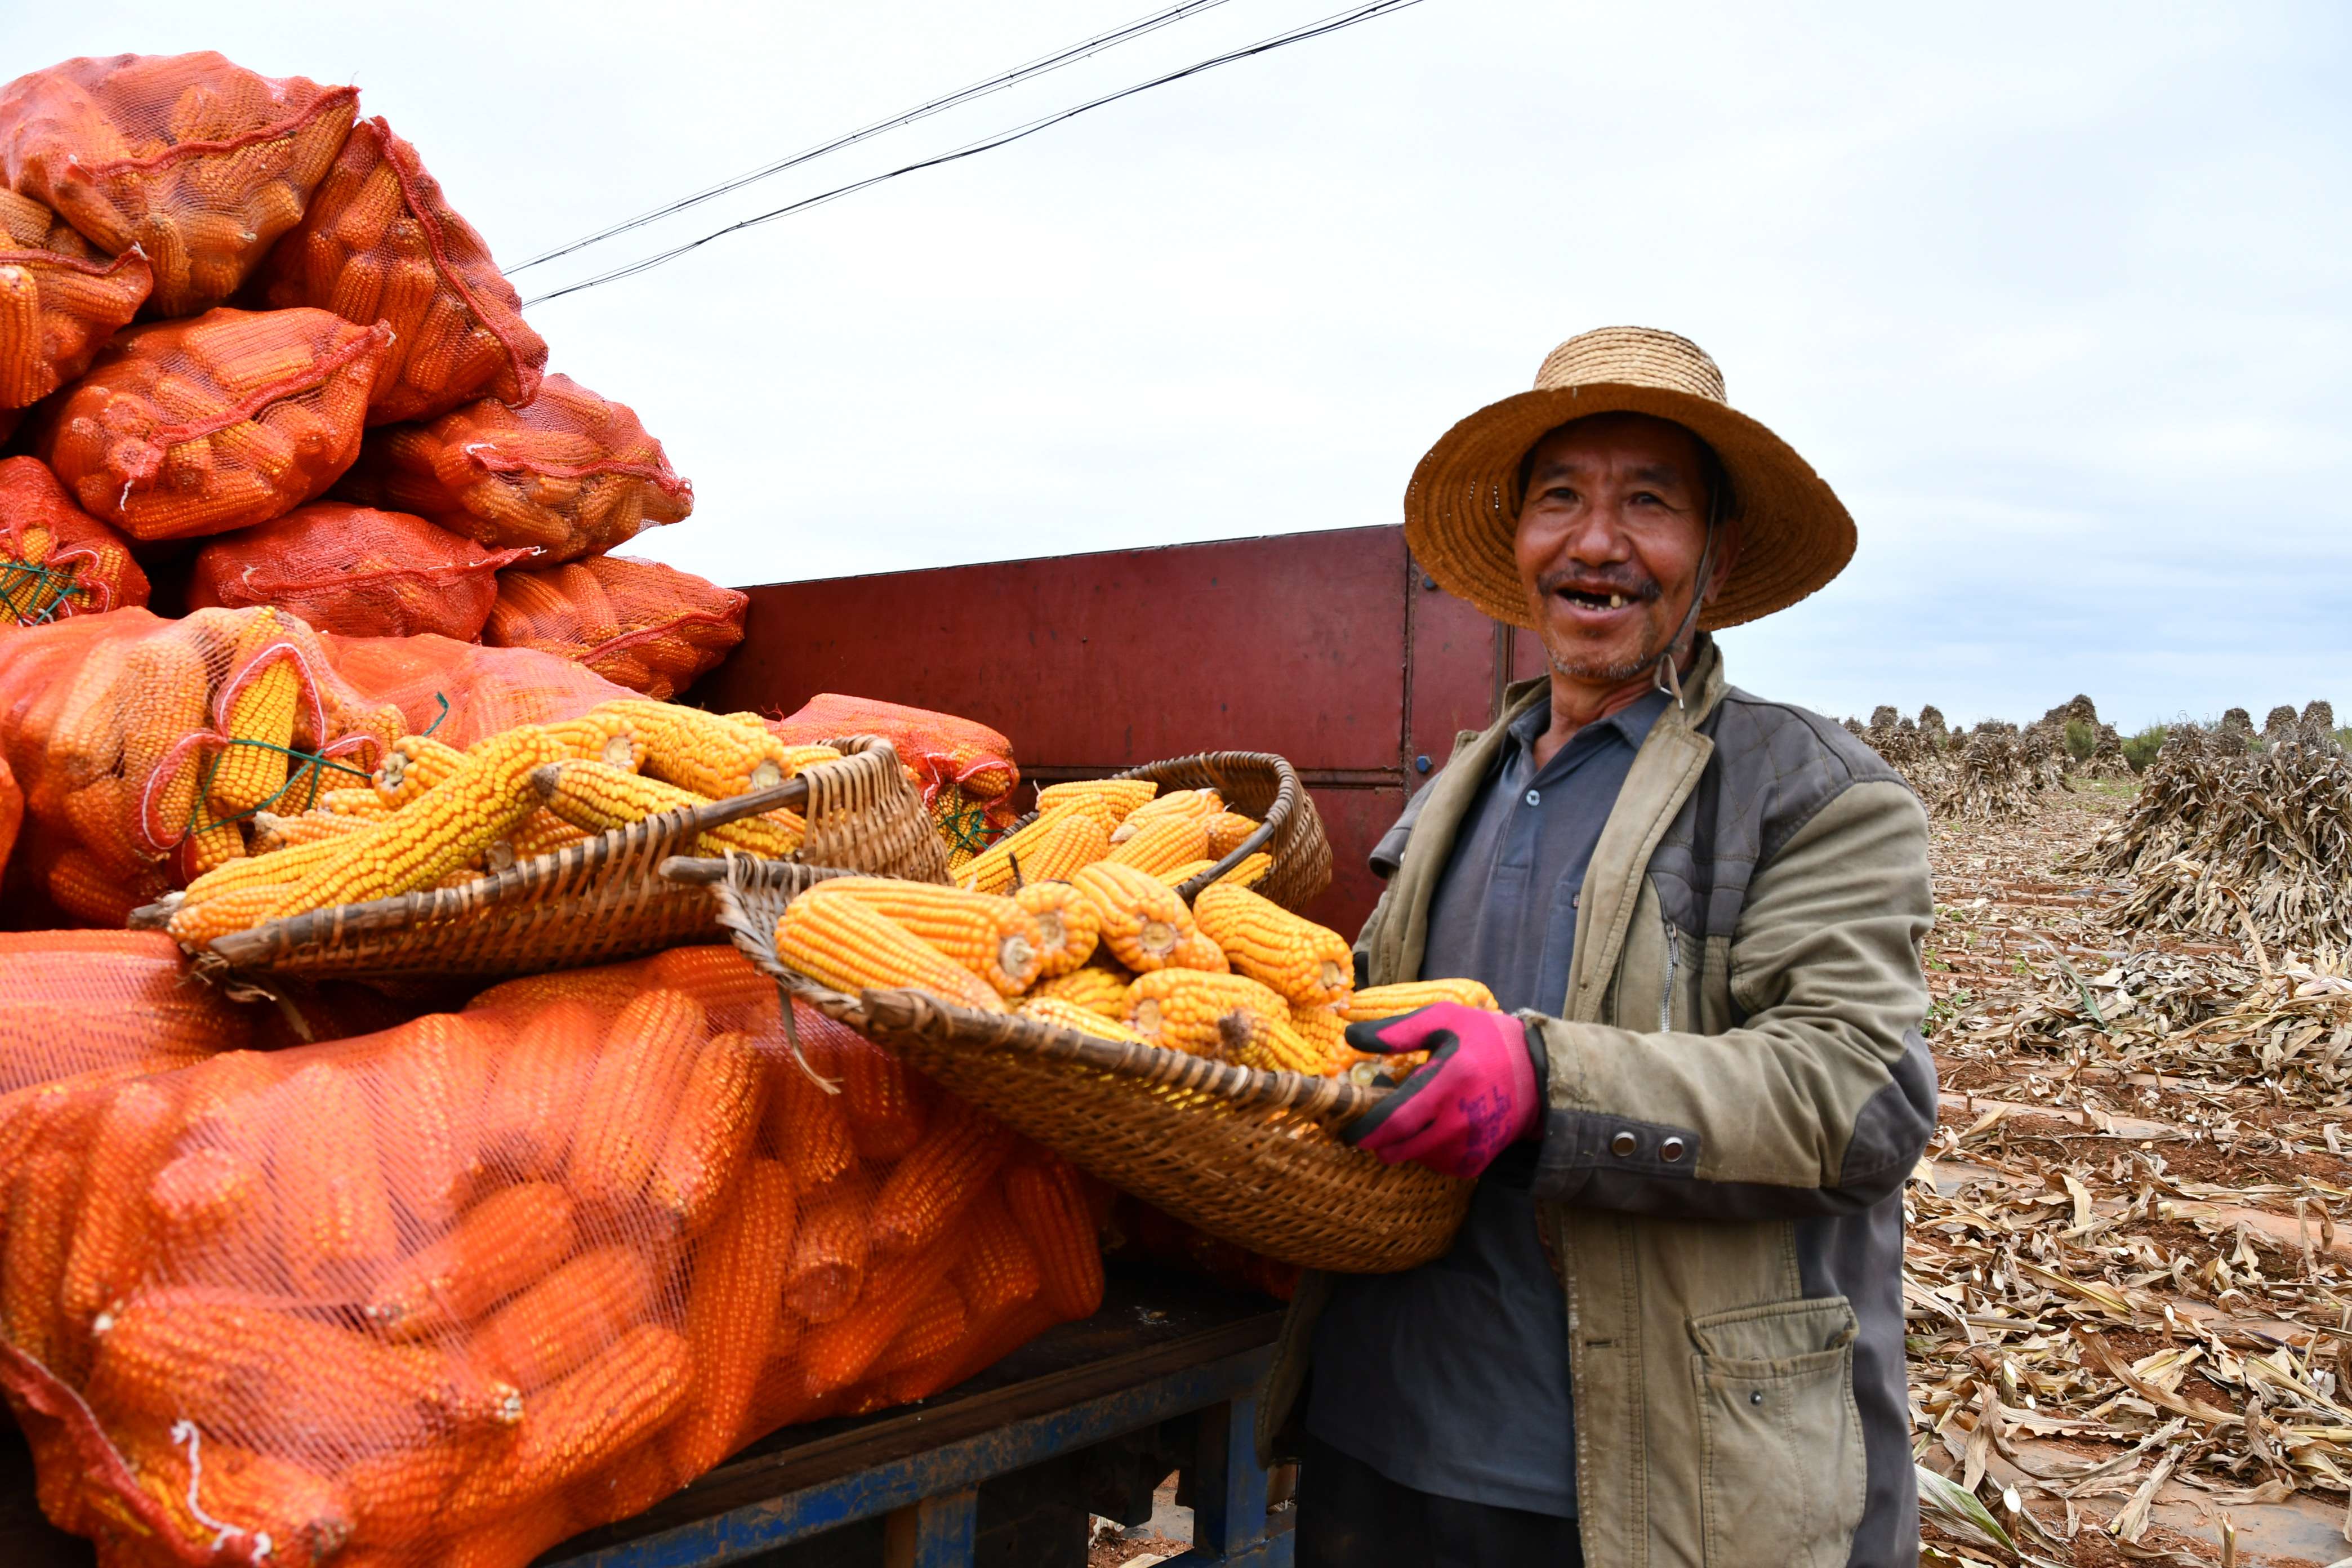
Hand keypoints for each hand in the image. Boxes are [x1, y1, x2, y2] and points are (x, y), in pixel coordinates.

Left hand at [1338, 1002, 1538, 1178]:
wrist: (1538, 1071)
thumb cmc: (1483, 1039)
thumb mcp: (1444, 1020)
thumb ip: (1397, 1030)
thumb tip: (1351, 1037)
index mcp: (1451, 1078)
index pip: (1398, 1118)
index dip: (1368, 1130)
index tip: (1349, 1131)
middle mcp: (1463, 1118)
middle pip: (1403, 1147)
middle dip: (1379, 1143)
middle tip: (1370, 1132)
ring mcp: (1474, 1143)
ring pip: (1420, 1158)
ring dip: (1405, 1146)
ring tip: (1411, 1121)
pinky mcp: (1480, 1159)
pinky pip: (1441, 1165)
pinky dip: (1428, 1153)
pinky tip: (1433, 1131)